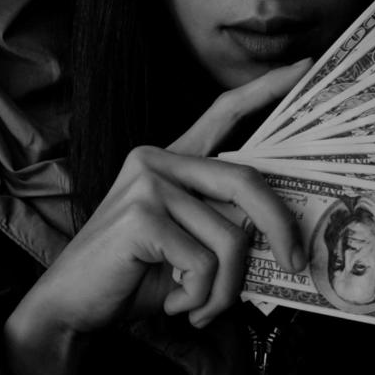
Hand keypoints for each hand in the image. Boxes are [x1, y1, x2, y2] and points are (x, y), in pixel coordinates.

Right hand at [4, 59, 310, 374]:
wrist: (68, 310)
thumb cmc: (134, 277)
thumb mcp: (188, 244)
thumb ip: (224, 223)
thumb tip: (286, 233)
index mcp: (171, 159)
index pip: (223, 112)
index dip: (265, 89)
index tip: (305, 64)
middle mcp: (157, 159)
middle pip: (247, 182)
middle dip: (281, 228)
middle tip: (295, 263)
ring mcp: (147, 184)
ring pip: (230, 238)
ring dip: (225, 288)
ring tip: (200, 306)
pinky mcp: (141, 217)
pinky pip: (204, 264)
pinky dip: (199, 297)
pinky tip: (175, 304)